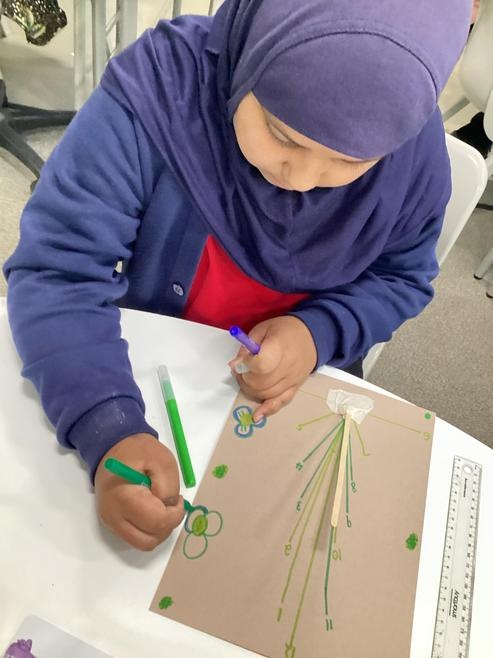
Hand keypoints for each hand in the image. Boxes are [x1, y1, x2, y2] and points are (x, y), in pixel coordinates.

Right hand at [94, 433, 184, 550]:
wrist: (113, 447)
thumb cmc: (138, 451)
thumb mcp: (162, 460)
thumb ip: (169, 487)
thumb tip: (170, 507)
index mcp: (125, 498)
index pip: (157, 523)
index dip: (175, 515)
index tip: (179, 499)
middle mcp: (114, 516)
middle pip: (149, 540)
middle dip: (168, 526)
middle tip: (172, 505)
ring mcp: (111, 522)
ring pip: (143, 543)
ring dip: (159, 531)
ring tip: (162, 507)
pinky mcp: (112, 523)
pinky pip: (135, 537)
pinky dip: (149, 530)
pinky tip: (152, 510)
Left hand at [229, 316, 316, 420]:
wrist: (312, 335)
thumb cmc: (284, 330)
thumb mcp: (262, 329)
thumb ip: (247, 347)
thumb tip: (234, 366)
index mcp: (279, 347)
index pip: (261, 365)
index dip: (246, 365)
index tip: (242, 360)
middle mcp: (288, 366)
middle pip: (261, 383)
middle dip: (245, 379)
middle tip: (241, 370)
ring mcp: (292, 380)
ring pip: (266, 394)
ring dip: (251, 390)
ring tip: (247, 378)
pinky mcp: (295, 388)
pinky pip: (281, 402)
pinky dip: (267, 410)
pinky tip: (257, 416)